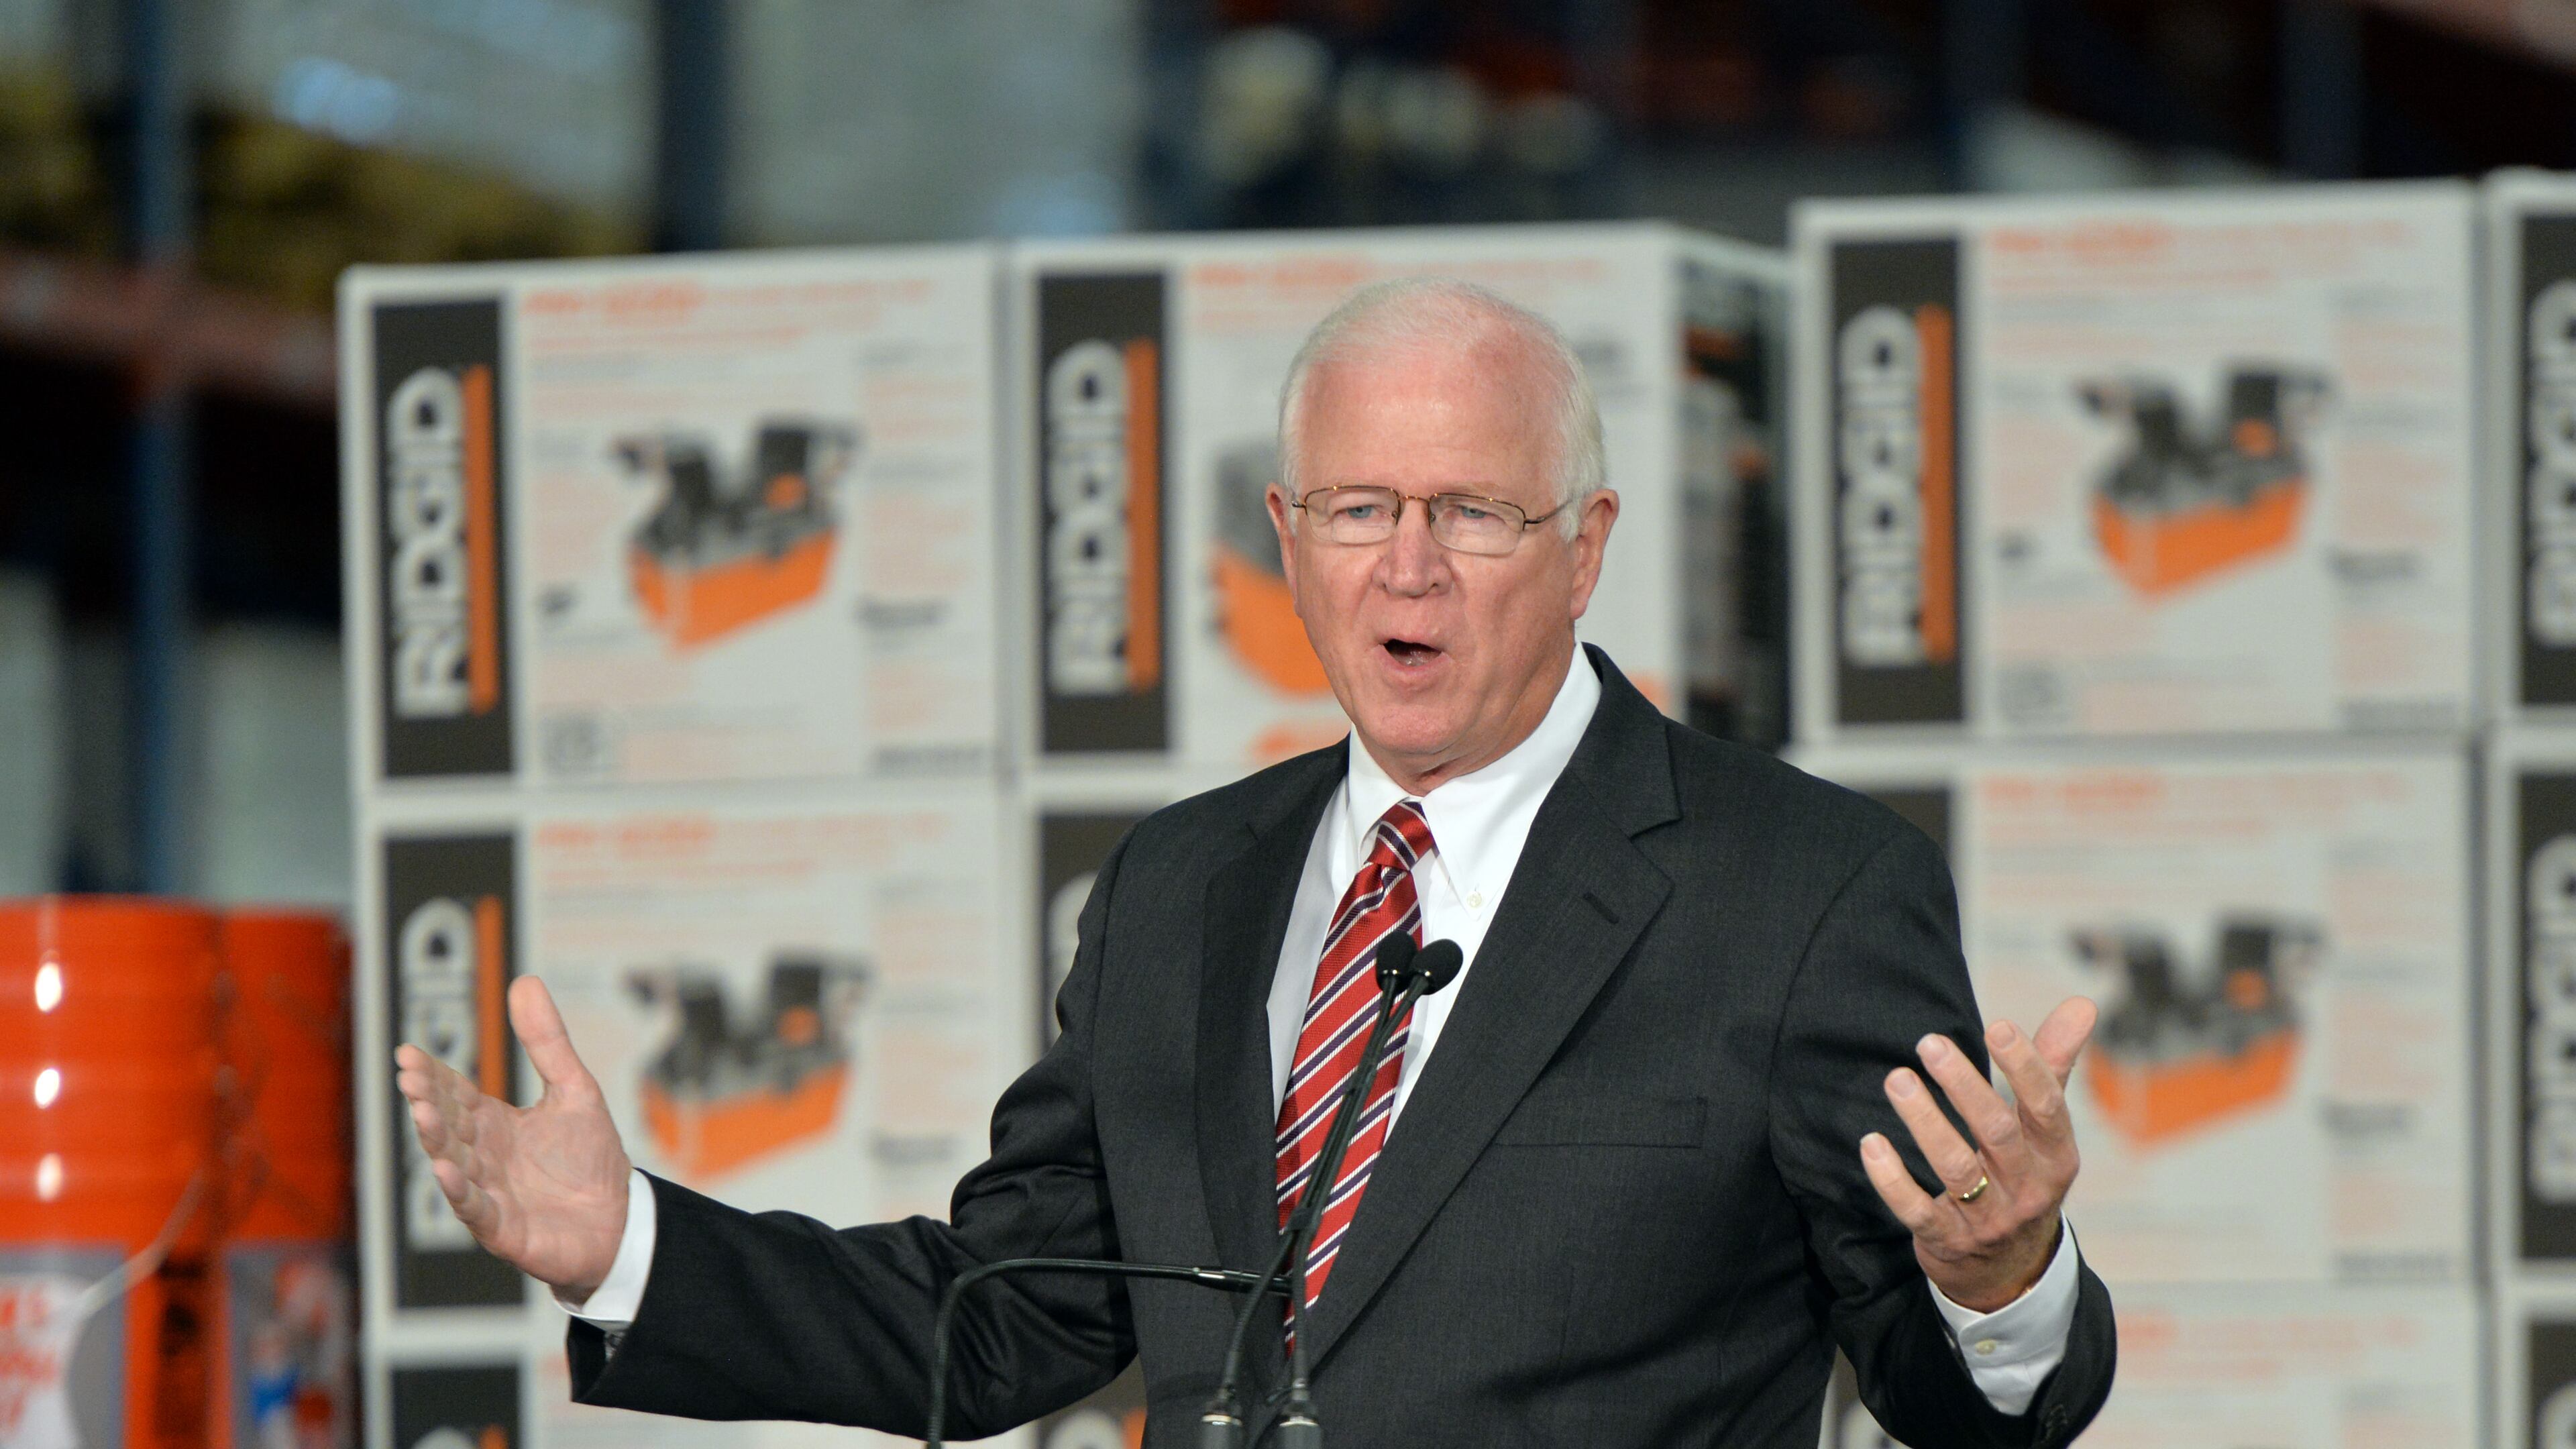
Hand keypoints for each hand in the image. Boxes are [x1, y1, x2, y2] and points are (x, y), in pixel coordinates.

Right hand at [393, 976, 631, 1298]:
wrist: (620, 1220)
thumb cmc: (590, 1158)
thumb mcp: (573, 1089)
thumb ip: (546, 1042)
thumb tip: (524, 980)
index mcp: (494, 1126)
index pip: (455, 1095)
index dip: (432, 1075)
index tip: (407, 1052)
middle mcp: (483, 1158)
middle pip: (448, 1126)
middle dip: (427, 1101)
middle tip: (409, 1077)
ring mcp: (489, 1194)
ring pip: (453, 1164)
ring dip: (436, 1139)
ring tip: (422, 1111)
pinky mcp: (504, 1229)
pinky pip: (475, 1210)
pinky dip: (458, 1191)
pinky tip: (444, 1169)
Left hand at [1857, 997, 2096, 1312]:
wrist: (2009, 1273)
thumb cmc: (2023, 1175)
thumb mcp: (2045, 1132)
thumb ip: (2054, 1066)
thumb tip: (2082, 1003)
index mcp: (2056, 1157)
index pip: (2046, 1107)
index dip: (2025, 1067)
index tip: (1996, 1026)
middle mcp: (2027, 1189)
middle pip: (1997, 1132)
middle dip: (1965, 1086)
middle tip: (1929, 1042)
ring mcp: (1987, 1218)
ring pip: (1955, 1168)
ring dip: (1924, 1121)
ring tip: (1896, 1079)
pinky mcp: (1946, 1240)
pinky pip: (1916, 1209)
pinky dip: (1892, 1178)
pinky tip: (1871, 1143)